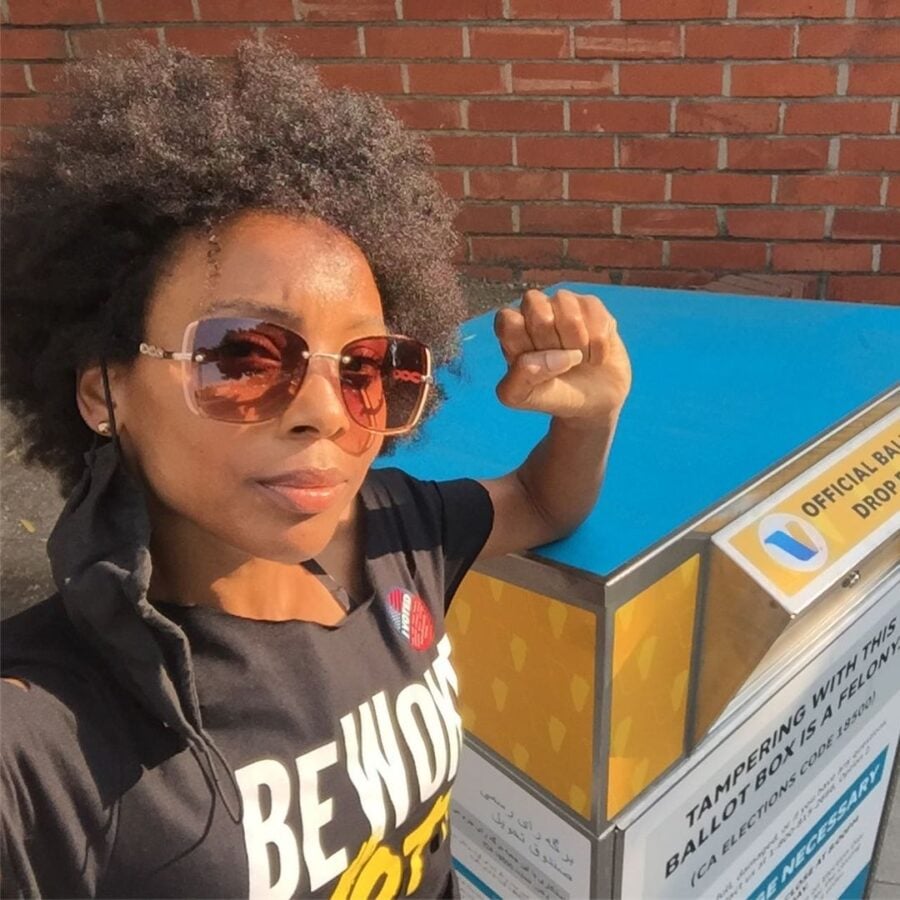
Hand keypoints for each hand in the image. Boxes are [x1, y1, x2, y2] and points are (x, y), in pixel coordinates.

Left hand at [494, 289, 631, 423]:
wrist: (592, 402)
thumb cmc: (551, 394)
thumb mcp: (523, 397)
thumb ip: (520, 379)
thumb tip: (552, 357)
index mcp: (510, 327)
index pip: (509, 320)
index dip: (524, 345)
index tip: (533, 366)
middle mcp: (534, 309)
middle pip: (537, 311)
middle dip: (551, 344)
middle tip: (557, 362)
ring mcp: (564, 303)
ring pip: (569, 312)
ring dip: (577, 346)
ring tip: (577, 359)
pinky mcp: (591, 305)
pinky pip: (596, 318)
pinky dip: (598, 347)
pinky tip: (594, 356)